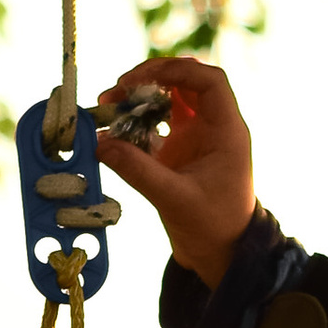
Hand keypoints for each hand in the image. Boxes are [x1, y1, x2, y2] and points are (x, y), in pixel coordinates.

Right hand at [95, 54, 257, 286]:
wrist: (223, 257)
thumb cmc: (213, 229)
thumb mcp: (174, 199)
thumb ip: (138, 170)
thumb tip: (100, 144)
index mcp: (226, 131)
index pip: (208, 81)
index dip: (176, 69)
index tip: (141, 79)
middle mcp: (213, 127)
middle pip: (184, 82)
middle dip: (150, 79)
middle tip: (118, 89)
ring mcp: (197, 137)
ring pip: (168, 101)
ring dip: (139, 100)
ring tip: (110, 106)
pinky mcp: (181, 152)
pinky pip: (157, 126)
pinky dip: (136, 124)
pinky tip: (113, 132)